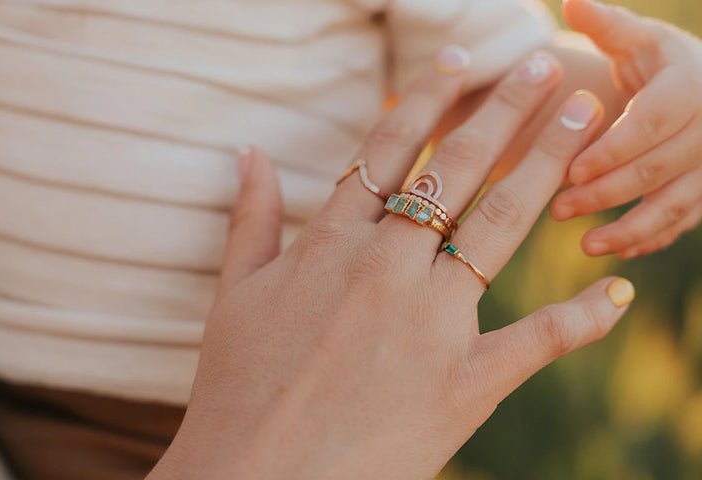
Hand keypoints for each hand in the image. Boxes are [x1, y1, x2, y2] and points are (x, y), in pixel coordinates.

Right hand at [149, 49, 632, 479]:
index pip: (387, 152)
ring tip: (582, 119)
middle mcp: (382, 270)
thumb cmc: (236, 388)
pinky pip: (535, 342)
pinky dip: (581, 318)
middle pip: (454, 172)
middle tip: (541, 66)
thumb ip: (249, 219)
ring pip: (496, 227)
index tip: (459, 61)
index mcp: (327, 246)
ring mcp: (426, 325)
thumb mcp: (232, 295)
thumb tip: (246, 155)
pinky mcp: (462, 384)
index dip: (426, 100)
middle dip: (503, 112)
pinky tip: (614, 290)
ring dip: (544, 166)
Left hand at [551, 0, 701, 258]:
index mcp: (689, 87)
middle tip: (557, 209)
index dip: (613, 149)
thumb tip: (573, 1)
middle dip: (607, 192)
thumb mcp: (637, 40)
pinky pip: (684, 221)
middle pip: (658, 168)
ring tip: (586, 246)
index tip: (571, 171)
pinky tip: (617, 251)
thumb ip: (608, 26)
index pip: (652, 124)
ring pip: (675, 204)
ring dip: (631, 229)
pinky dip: (652, 238)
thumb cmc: (660, 62)